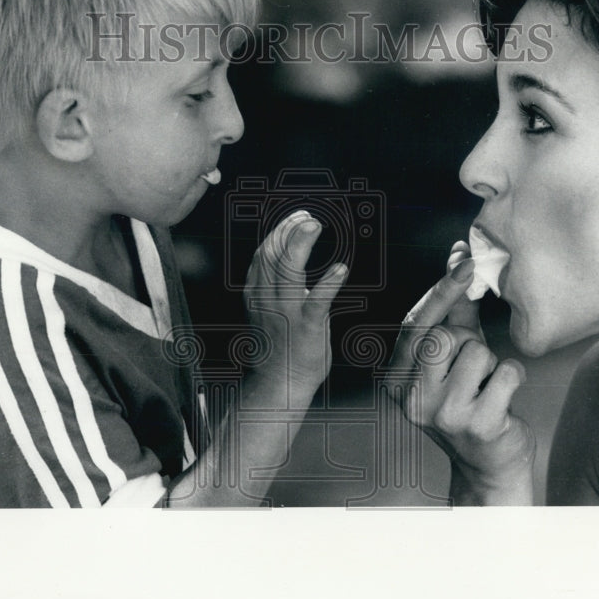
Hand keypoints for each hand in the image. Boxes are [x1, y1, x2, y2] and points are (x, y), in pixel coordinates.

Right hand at [243, 211, 345, 401]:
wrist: (281, 383)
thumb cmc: (281, 343)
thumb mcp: (268, 307)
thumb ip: (273, 281)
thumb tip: (287, 251)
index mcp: (257, 292)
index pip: (263, 252)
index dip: (280, 230)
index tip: (298, 216)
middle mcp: (267, 298)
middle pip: (272, 254)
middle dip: (288, 229)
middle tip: (309, 216)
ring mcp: (286, 312)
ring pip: (287, 271)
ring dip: (301, 244)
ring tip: (314, 225)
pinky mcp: (307, 326)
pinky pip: (317, 301)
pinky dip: (328, 283)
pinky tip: (341, 269)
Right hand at [390, 241, 534, 502]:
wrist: (490, 465)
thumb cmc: (472, 399)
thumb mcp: (455, 355)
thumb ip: (454, 308)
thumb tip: (458, 254)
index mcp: (395, 379)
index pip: (415, 324)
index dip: (442, 290)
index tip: (466, 262)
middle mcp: (410, 398)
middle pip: (444, 336)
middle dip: (469, 340)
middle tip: (473, 366)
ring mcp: (442, 414)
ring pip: (476, 351)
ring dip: (491, 362)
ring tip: (485, 386)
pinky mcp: (478, 425)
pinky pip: (506, 372)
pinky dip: (513, 377)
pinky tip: (503, 398)